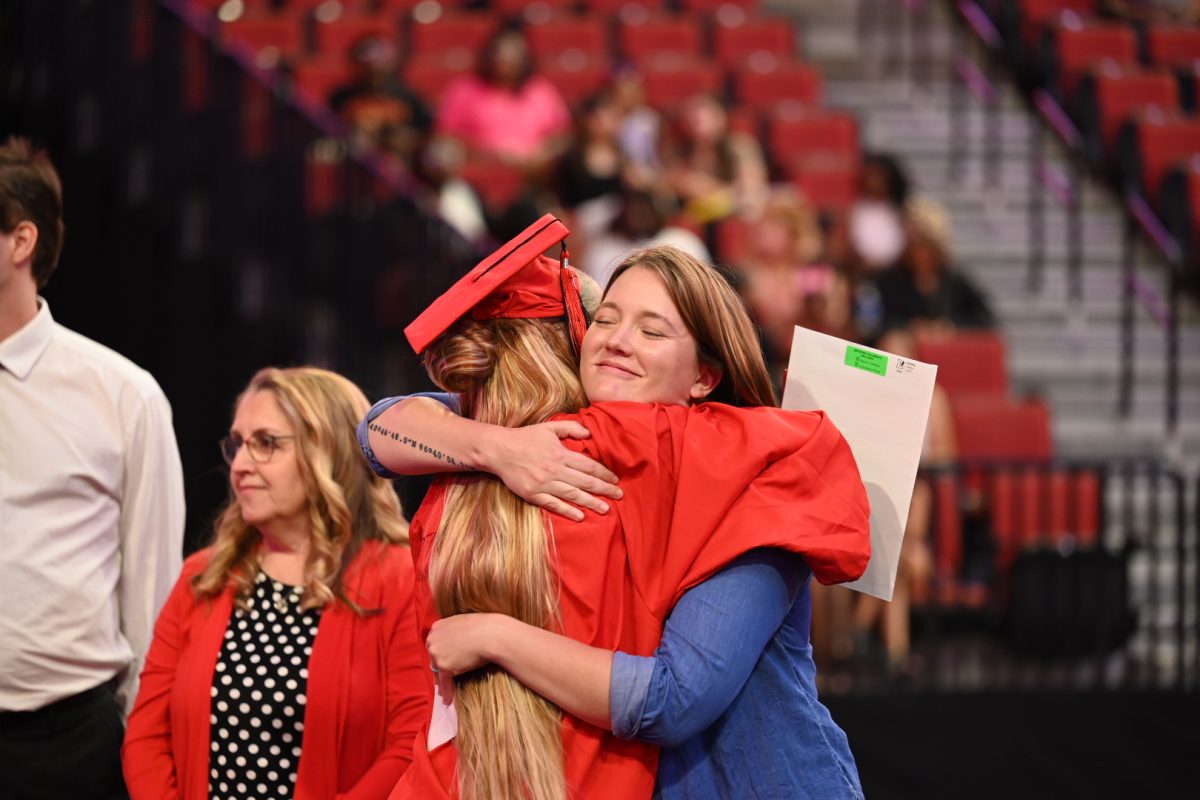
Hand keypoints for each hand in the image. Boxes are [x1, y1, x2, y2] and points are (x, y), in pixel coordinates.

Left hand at [427, 614, 502, 703]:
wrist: (492, 634)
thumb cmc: (485, 628)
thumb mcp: (464, 623)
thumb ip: (454, 631)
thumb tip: (457, 642)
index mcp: (437, 627)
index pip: (435, 644)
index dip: (439, 655)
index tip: (441, 663)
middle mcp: (433, 639)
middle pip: (433, 659)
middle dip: (438, 669)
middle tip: (442, 679)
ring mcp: (437, 653)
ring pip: (437, 672)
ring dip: (441, 682)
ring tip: (444, 692)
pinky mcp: (444, 666)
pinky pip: (444, 683)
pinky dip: (447, 692)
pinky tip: (448, 700)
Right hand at [481, 421, 621, 521]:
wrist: (499, 450)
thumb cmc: (525, 437)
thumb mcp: (549, 427)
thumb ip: (571, 428)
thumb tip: (589, 433)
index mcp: (561, 454)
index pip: (588, 465)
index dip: (604, 473)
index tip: (615, 479)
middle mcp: (555, 470)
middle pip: (585, 482)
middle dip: (604, 489)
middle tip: (619, 496)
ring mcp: (544, 484)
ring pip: (572, 495)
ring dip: (590, 502)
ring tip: (605, 509)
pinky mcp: (533, 494)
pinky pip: (553, 504)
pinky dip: (567, 510)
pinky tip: (580, 516)